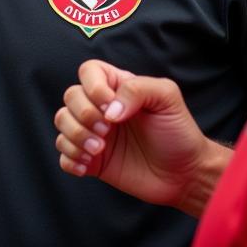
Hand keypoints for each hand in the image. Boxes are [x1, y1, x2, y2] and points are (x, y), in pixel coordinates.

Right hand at [54, 60, 231, 216]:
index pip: (88, 71)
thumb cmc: (178, 132)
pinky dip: (69, 158)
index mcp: (117, 87)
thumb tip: (109, 110)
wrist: (185, 174)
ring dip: (75, 135)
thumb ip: (138, 89)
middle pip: (70, 96)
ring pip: (61, 122)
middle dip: (83, 114)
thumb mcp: (167, 98)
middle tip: (106, 131)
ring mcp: (94, 133)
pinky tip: (88, 165)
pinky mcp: (92, 160)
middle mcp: (101, 107)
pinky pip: (63, 153)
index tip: (110, 106)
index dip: (92, 87)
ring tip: (99, 150)